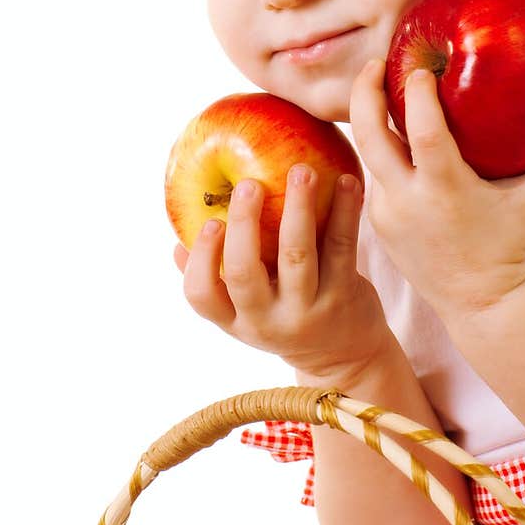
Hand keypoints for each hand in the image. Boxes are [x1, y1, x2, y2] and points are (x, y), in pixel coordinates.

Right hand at [173, 163, 392, 386]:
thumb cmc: (284, 316)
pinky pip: (342, 247)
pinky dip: (345, 211)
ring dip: (298, 208)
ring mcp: (307, 311)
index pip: (202, 296)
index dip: (201, 259)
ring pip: (297, 255)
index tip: (210, 221)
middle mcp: (268, 321)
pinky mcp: (344, 296)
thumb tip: (178, 243)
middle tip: (248, 184)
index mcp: (237, 321)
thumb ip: (217, 280)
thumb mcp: (247, 312)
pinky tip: (346, 180)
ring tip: (301, 170)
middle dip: (243, 225)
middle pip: (244, 274)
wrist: (345, 355)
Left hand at [349, 59, 524, 318]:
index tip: (419, 68)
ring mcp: (386, 213)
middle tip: (377, 63)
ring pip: (367, 153)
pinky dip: (380, 150)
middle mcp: (407, 201)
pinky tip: (390, 130)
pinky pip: (374, 175)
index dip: (417, 96)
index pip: (423, 133)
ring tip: (380, 86)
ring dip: (369, 118)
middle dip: (364, 92)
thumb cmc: (506, 246)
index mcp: (444, 191)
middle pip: (369, 135)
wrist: (476, 302)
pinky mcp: (376, 221)